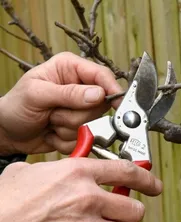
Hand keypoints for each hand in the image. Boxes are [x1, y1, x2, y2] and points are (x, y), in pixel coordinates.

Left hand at [0, 52, 122, 154]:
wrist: (8, 133)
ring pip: (92, 124)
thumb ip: (68, 93)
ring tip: (50, 121)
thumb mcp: (36, 94)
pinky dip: (67, 140)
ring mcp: (81, 109)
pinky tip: (52, 132)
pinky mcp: (81, 128)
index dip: (111, 89)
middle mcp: (80, 87)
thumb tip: (98, 94)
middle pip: (100, 105)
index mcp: (70, 69)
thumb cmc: (16, 106)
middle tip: (53, 113)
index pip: (102, 76)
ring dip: (68, 128)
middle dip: (76, 114)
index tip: (117, 103)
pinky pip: (85, 138)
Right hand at [0, 158, 161, 221]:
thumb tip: (76, 171)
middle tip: (119, 217)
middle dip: (130, 215)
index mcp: (79, 174)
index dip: (147, 179)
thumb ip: (63, 169)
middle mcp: (88, 199)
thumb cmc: (7, 201)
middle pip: (134, 209)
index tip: (154, 186)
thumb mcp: (35, 171)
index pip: (128, 172)